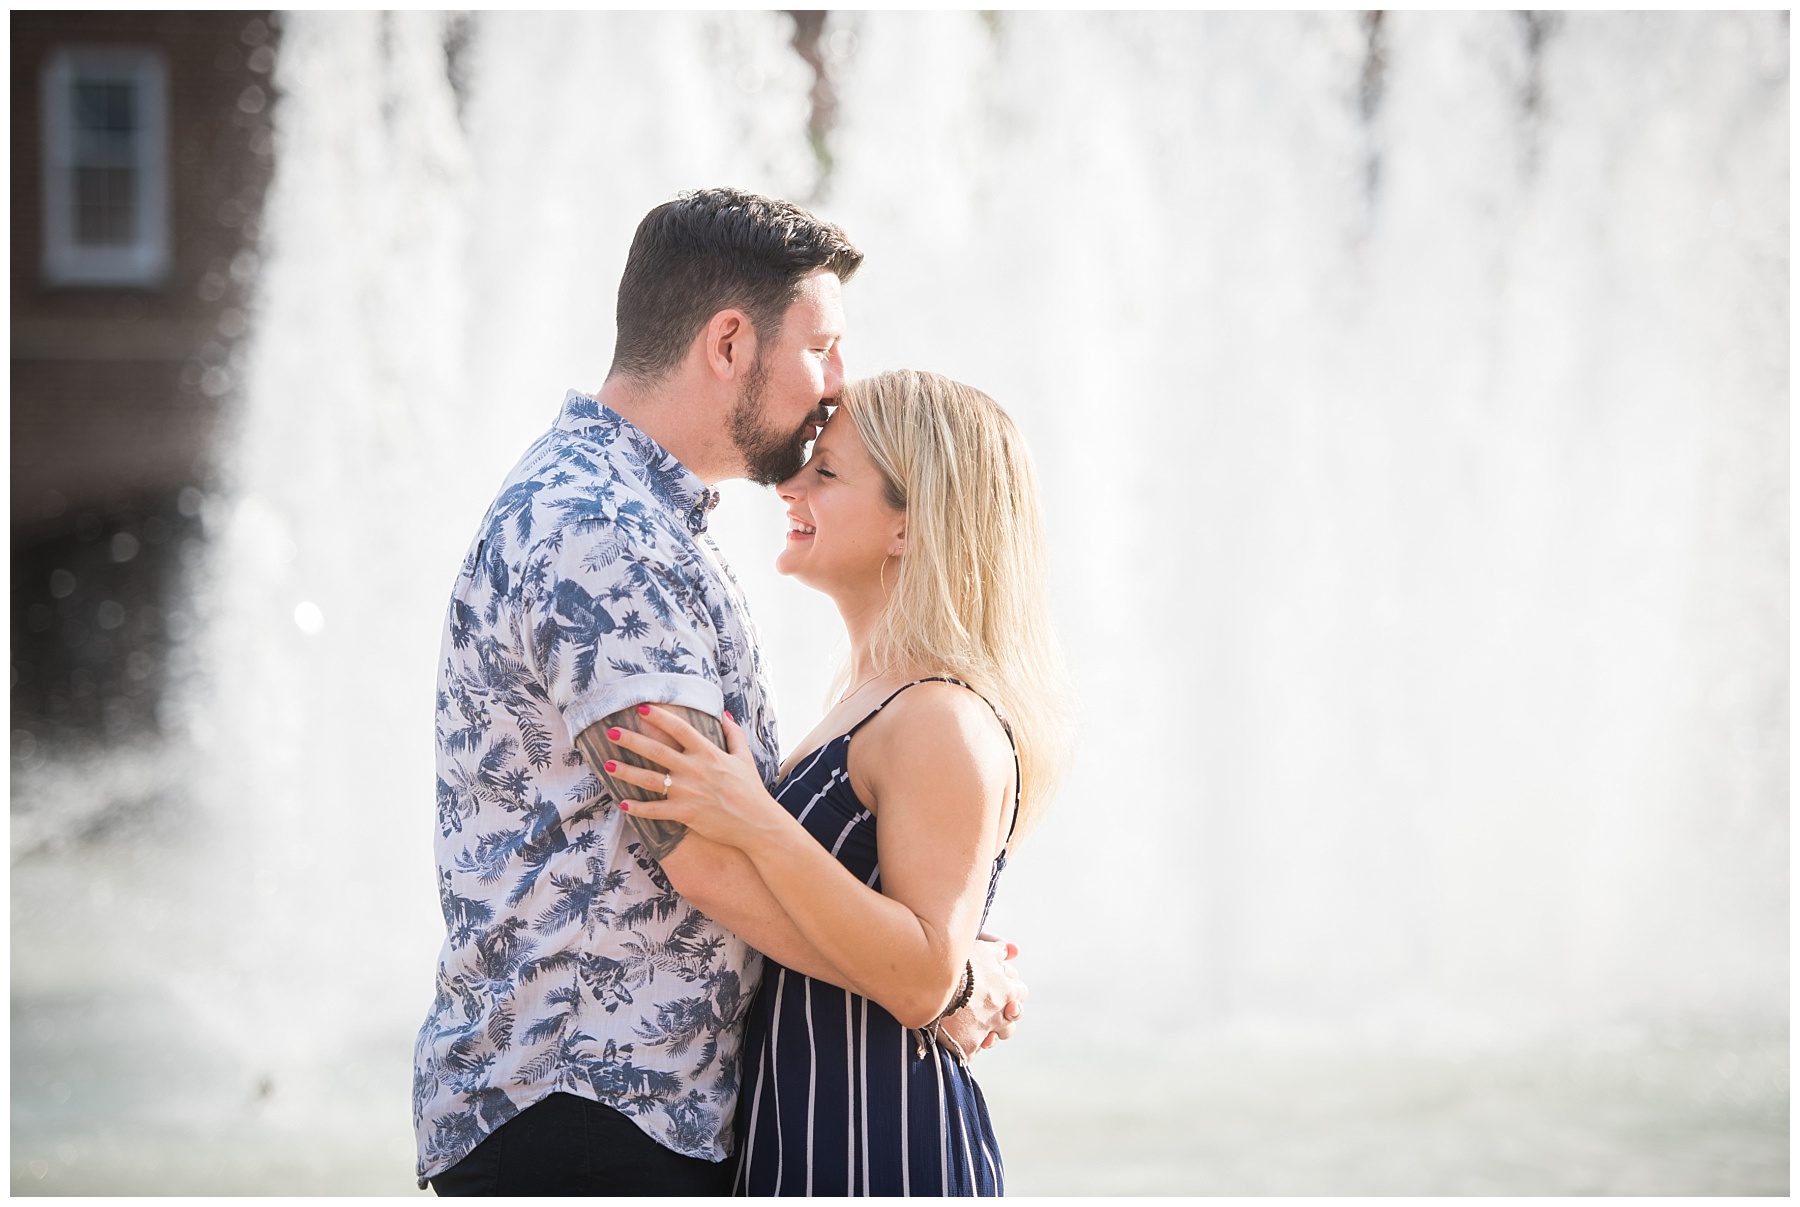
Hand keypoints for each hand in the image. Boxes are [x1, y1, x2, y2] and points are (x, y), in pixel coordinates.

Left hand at [603, 706, 787, 852]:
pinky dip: (638, 809)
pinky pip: (656, 810)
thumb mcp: (744, 757)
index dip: (659, 717)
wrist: (757, 823)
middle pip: (656, 751)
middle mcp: (694, 769)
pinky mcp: (685, 813)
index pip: (679, 729)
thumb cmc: (750, 789)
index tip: (641, 708)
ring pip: (650, 779)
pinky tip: (622, 804)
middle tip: (611, 732)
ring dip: (627, 772)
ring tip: (607, 765)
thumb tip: (724, 713)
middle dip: (631, 740)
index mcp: (708, 753)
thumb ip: (733, 733)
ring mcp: (688, 792)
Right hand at [936, 934, 1026, 1058]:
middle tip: (989, 1007)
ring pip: (997, 1036)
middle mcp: (1000, 1012)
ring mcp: (984, 1031)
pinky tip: (959, 1037)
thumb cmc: (956, 962)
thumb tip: (1013, 950)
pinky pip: (973, 1051)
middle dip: (1005, 1013)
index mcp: (1006, 990)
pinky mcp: (968, 1046)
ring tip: (977, 1024)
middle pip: (1012, 1017)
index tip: (998, 986)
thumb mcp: (980, 948)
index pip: (1020, 992)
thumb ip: (998, 950)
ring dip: (990, 1031)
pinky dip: (968, 1046)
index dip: (1010, 988)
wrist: (930, 982)